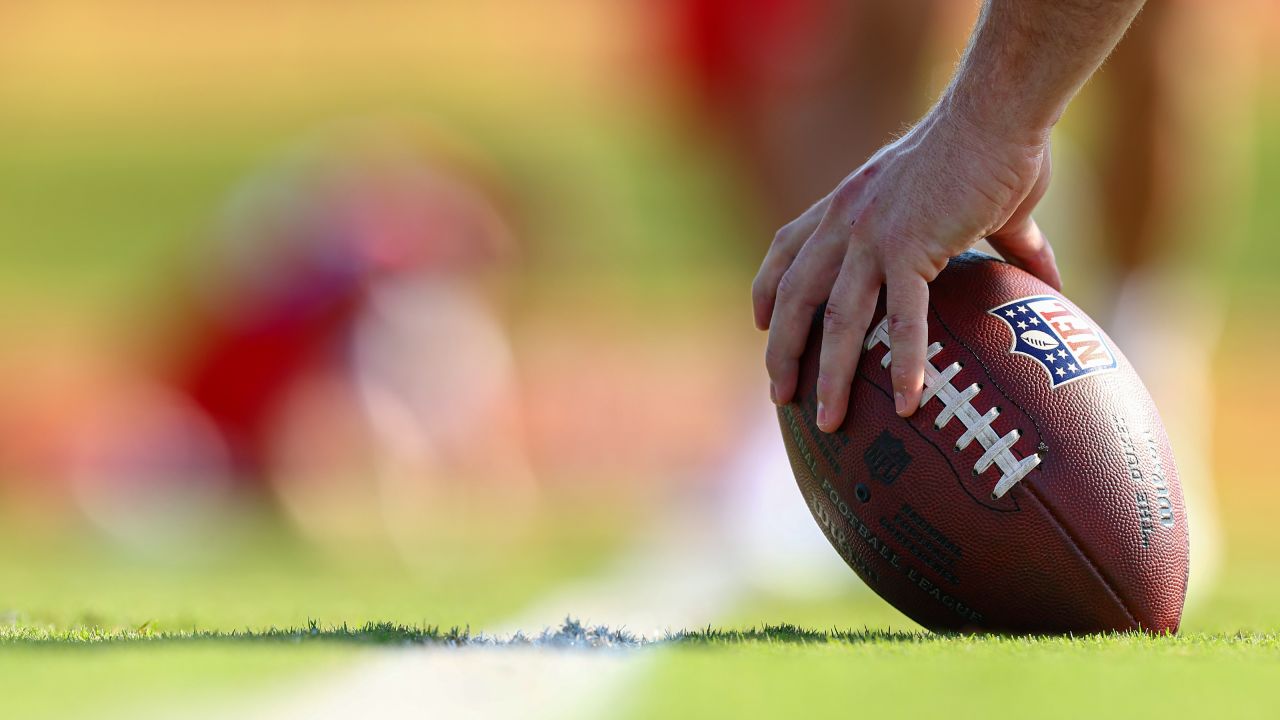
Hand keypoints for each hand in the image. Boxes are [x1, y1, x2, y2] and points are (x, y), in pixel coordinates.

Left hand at [752, 108, 1061, 431]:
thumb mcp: (978, 202)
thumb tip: (1051, 284)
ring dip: (831, 375)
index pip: (787, 250)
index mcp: (848, 205)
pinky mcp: (909, 247)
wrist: (998, 113)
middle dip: (782, 350)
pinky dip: (905, 361)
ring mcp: (872, 236)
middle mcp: (846, 222)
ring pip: (837, 319)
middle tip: (781, 395)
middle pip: (795, 297)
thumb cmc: (995, 148)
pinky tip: (911, 402)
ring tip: (829, 421)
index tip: (762, 324)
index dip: (769, 289)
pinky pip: (902, 318)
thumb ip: (1003, 244)